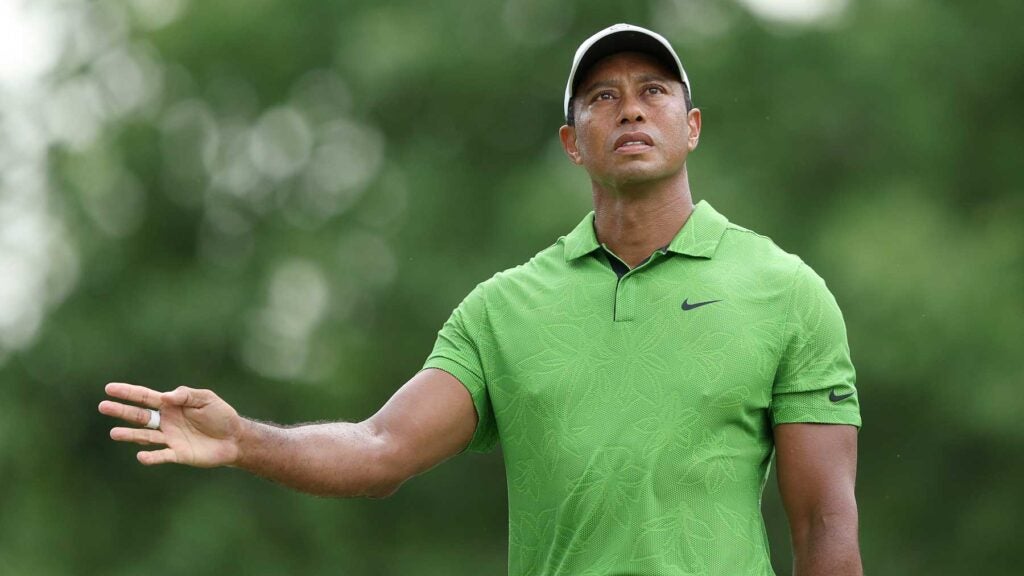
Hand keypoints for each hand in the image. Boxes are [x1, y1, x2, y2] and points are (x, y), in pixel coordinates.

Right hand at [99, 383, 244, 466]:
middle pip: (140, 415)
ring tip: (114, 433)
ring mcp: (170, 438)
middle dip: (121, 411)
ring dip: (130, 435)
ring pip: (145, 436)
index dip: (128, 393)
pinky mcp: (178, 453)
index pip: (145, 397)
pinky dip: (151, 457)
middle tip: (102, 406)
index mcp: (171, 405)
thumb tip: (165, 396)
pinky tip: (141, 456)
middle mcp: (166, 421)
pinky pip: (161, 455)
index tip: (109, 388)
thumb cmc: (221, 415)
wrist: (235, 438)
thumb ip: (186, 395)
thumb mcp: (206, 399)